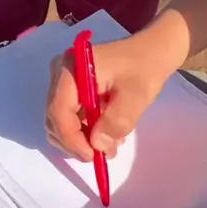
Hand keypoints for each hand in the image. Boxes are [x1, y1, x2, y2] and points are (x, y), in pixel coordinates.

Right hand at [46, 36, 168, 159]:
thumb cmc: (145, 68)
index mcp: (72, 69)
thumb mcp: (135, 97)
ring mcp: (64, 82)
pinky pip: (69, 117)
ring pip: (60, 122)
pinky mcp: (71, 90)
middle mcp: (60, 74)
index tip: (93, 156)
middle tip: (103, 155)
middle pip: (55, 119)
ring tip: (110, 145)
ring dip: (81, 139)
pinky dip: (84, 131)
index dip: (72, 139)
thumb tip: (97, 145)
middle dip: (76, 142)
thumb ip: (116, 121)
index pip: (59, 110)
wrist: (151, 51)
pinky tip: (106, 134)